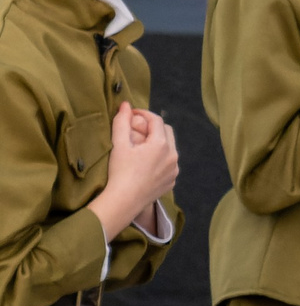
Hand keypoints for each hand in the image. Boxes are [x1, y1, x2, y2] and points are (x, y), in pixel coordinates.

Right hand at [93, 102, 178, 239]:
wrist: (124, 201)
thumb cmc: (120, 172)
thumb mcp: (119, 145)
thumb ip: (122, 122)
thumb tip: (125, 105)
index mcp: (161, 144)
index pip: (156, 120)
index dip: (144, 114)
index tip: (132, 115)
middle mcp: (173, 156)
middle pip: (167, 132)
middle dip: (153, 127)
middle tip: (137, 128)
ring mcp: (174, 169)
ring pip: (170, 149)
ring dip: (158, 143)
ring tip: (141, 145)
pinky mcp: (172, 181)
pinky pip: (169, 164)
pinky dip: (160, 159)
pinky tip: (146, 163)